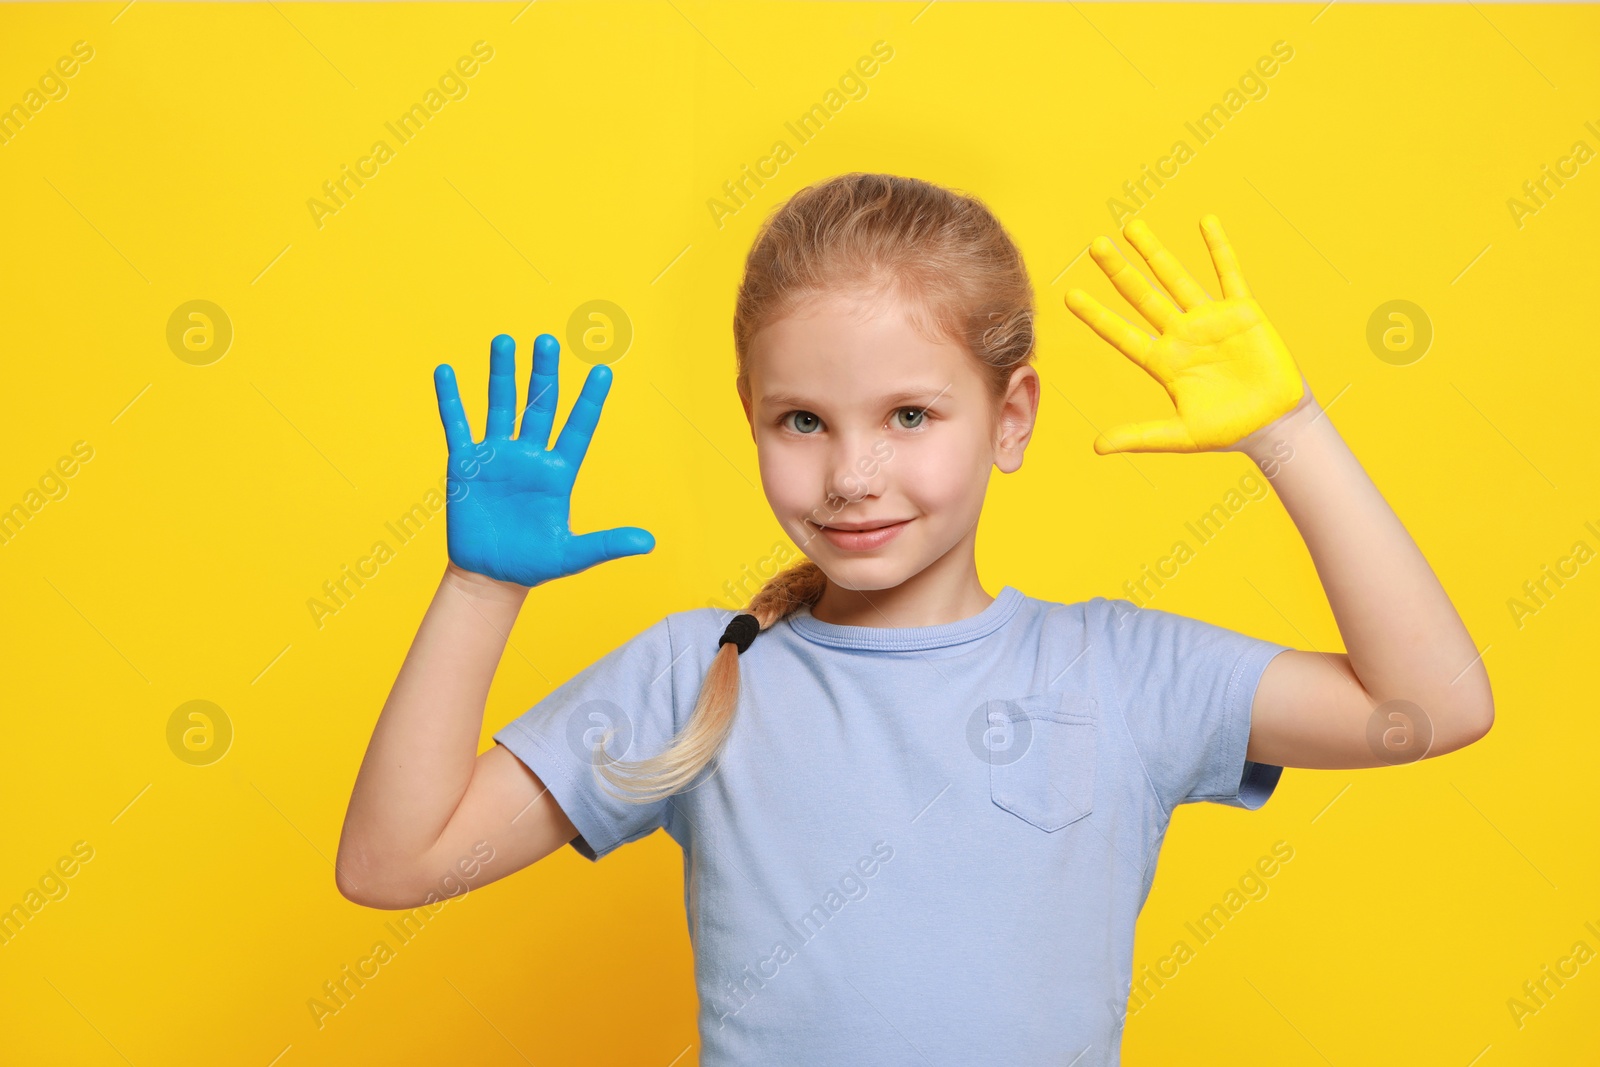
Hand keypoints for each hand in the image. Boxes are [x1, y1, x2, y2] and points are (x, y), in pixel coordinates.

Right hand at [433, 333, 654, 587]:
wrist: (491, 576)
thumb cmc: (534, 564)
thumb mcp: (572, 555)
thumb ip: (607, 544)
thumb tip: (648, 543)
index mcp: (557, 472)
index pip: (577, 428)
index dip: (589, 400)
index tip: (603, 371)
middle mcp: (529, 456)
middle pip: (539, 406)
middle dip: (543, 374)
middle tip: (547, 340)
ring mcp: (497, 457)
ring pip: (500, 406)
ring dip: (501, 375)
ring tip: (504, 341)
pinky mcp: (466, 465)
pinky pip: (457, 426)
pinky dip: (451, 400)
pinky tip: (446, 371)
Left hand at [1065, 215, 1309, 454]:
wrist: (1275, 424)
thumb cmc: (1228, 431)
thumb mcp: (1179, 437)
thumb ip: (1139, 437)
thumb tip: (1097, 447)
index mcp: (1163, 362)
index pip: (1122, 334)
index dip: (1097, 316)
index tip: (1070, 296)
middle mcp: (1181, 335)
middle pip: (1143, 297)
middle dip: (1120, 271)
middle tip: (1095, 245)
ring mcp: (1210, 320)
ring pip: (1176, 279)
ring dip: (1155, 253)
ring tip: (1132, 226)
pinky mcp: (1242, 312)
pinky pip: (1229, 273)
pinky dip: (1218, 247)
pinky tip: (1205, 221)